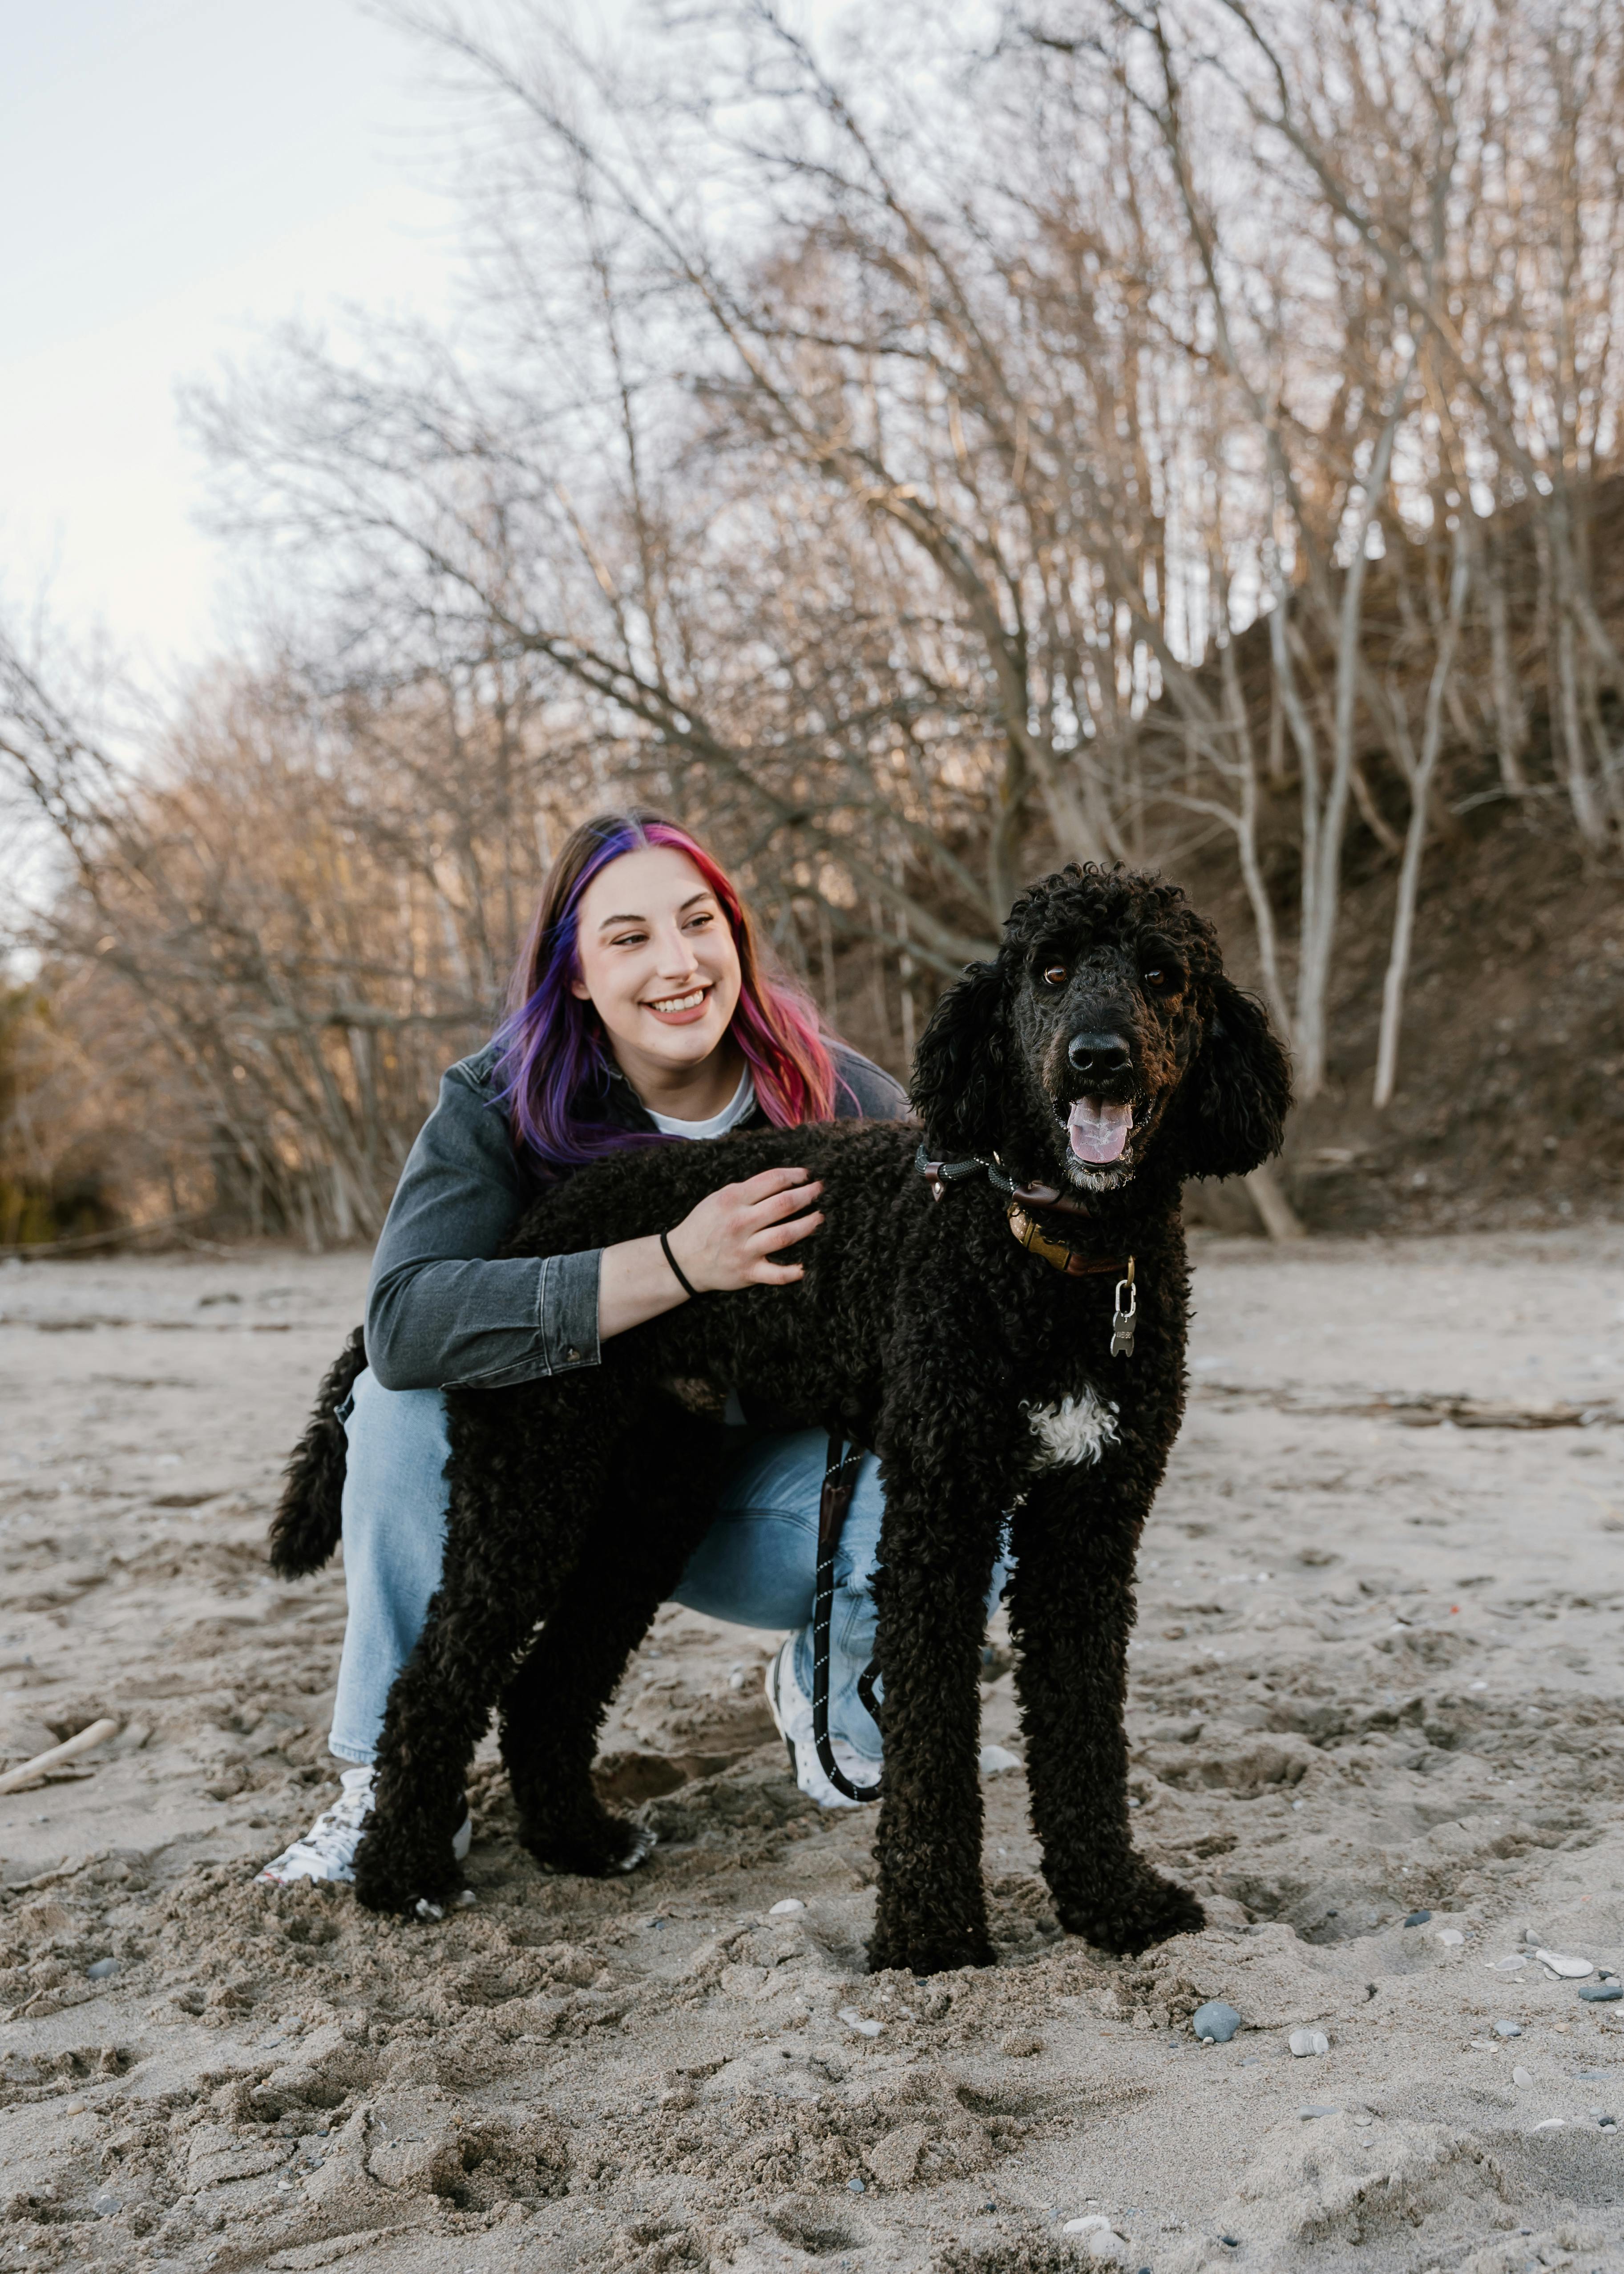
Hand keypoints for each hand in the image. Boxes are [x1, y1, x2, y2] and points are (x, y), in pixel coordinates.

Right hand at [664, 1167, 823, 1293]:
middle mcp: (740, 1222)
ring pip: (785, 1235)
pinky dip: (793, 1272)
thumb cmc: (705, 1225)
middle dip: (808, 1195)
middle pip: (784, 1205)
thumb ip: (747, 1190)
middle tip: (822, 1190)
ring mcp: (745, 1249)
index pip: (772, 1180)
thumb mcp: (719, 1198)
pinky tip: (806, 1267)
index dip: (795, 1175)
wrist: (682, 1260)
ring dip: (808, 1225)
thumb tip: (782, 1181)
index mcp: (732, 1199)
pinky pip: (776, 1274)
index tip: (808, 1175)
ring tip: (820, 1217)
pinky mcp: (748, 1272)